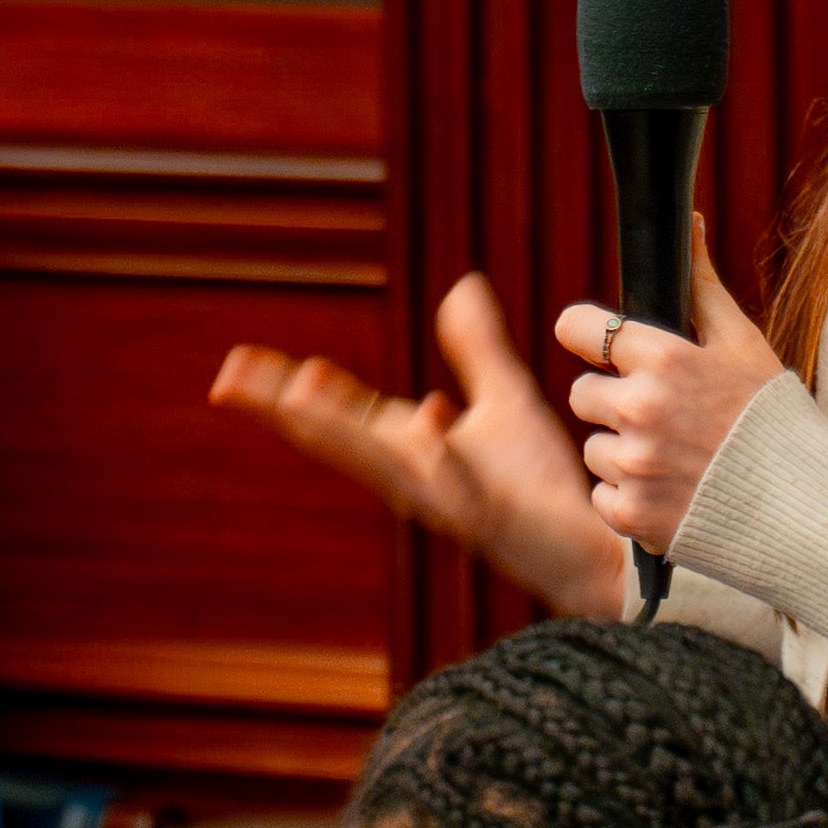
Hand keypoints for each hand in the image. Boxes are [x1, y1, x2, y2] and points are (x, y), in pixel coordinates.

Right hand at [212, 272, 626, 617]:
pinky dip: (437, 459)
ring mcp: (445, 499)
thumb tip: (462, 287)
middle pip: (338, 436)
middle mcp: (413, 476)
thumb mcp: (505, 399)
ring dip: (339, 428)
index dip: (285, 389)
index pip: (337, 411)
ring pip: (381, 460)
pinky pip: (458, 485)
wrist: (595, 540)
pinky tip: (424, 427)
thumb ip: (478, 349)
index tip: (238, 363)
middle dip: (285, 407)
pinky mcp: (489, 515)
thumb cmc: (542, 484)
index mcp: (407, 447)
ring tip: (298, 394)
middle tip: (232, 380)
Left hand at [552, 222, 783, 554]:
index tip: (602, 349)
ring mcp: (634, 464)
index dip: (588, 336)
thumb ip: (701, 285)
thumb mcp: (742, 342)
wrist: (806, 506)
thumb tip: (689, 222)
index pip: (577, 327)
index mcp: (664, 358)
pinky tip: (675, 492)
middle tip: (664, 416)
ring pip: (593, 447)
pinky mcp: (632, 514)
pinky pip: (602, 494)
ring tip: (679, 458)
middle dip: (614, 402)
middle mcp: (640, 408)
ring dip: (624, 452)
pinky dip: (630, 497)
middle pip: (581, 393)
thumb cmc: (774, 417)